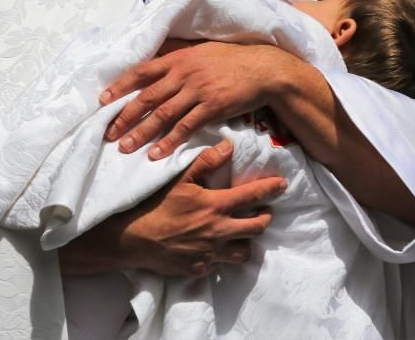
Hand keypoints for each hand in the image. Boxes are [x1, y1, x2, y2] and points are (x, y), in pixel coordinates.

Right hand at [57, 139, 285, 275]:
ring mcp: (210, 254)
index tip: (282, 185)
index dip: (271, 189)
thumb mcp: (178, 178)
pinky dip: (221, 256)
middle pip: (257, 228)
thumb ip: (205, 162)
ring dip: (246, 241)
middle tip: (263, 211)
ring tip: (242, 233)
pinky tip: (214, 248)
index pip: (252, 197)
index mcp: (215, 206)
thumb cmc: (154, 204)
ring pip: (243, 252)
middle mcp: (219, 232)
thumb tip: (228, 146)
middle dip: (264, 218)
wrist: (131, 239)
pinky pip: (219, 265)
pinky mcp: (199, 269)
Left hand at [100, 40, 286, 158]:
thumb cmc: (232, 59)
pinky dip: (169, 142)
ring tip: (126, 147)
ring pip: (162, 114)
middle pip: (147, 97)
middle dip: (125, 116)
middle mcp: (184, 73)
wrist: (263, 69)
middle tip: (108, 133)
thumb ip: (178, 54)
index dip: (121, 86)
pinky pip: (185, 127)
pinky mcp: (212, 107)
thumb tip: (157, 54)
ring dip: (142, 133)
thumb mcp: (201, 50)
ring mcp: (197, 90)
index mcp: (178, 58)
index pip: (142, 72)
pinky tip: (157, 154)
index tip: (103, 100)